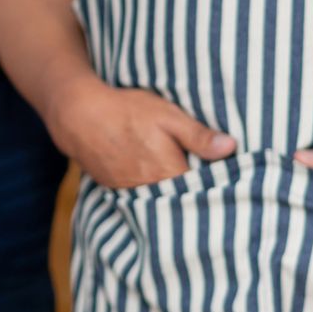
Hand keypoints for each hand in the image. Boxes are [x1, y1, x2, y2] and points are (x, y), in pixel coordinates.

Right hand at [48, 76, 235, 188]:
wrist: (79, 115)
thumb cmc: (127, 111)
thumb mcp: (167, 115)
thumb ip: (198, 135)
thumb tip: (231, 147)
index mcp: (170, 173)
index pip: (204, 191)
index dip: (218, 188)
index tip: (233, 186)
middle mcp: (152, 190)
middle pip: (184, 200)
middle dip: (199, 195)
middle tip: (212, 186)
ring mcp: (133, 193)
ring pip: (164, 201)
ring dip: (175, 195)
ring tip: (188, 185)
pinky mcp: (118, 190)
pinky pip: (144, 197)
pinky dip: (154, 192)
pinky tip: (160, 181)